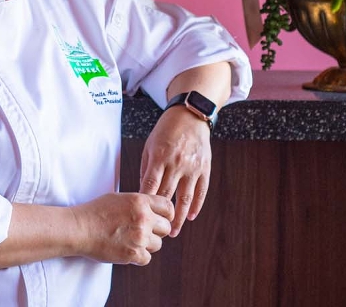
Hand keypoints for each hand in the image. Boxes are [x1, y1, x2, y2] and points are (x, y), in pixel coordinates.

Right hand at [72, 192, 173, 265]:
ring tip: (131, 240)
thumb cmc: (95, 212)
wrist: (79, 228)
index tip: (160, 219)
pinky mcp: (133, 254)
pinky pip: (147, 258)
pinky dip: (138, 256)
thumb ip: (138, 203)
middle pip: (166, 227)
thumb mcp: (119, 198)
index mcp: (140, 201)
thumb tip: (153, 210)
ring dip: (147, 244)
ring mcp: (139, 237)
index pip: (168, 207)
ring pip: (157, 244)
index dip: (166, 214)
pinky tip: (126, 249)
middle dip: (157, 230)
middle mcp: (143, 218)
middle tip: (144, 231)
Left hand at [138, 107, 211, 236]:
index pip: (151, 185)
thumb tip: (143, 191)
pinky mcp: (204, 168)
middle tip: (154, 231)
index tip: (141, 216)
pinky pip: (201, 191)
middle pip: (167, 195)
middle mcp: (177, 163)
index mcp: (160, 157)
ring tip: (173, 232)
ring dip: (179, 217)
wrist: (190, 115)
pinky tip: (191, 217)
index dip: (146, 203)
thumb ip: (147, 168)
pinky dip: (196, 205)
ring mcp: (192, 167)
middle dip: (160, 215)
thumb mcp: (150, 145)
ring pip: (185, 198)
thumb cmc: (165, 130)